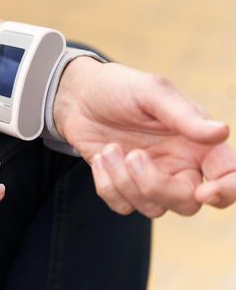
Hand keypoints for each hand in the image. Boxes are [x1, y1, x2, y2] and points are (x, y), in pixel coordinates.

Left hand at [54, 57, 235, 217]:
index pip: (228, 175)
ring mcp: (149, 178)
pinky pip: (122, 206)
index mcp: (196, 142)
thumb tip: (222, 132)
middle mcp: (178, 165)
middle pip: (187, 203)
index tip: (204, 191)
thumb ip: (184, 115)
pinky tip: (101, 157)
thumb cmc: (120, 88)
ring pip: (152, 208)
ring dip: (124, 181)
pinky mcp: (122, 186)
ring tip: (109, 148)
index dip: (227, 190)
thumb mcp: (151, 92)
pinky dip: (108, 185)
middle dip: (157, 186)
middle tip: (133, 156)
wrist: (77, 96)